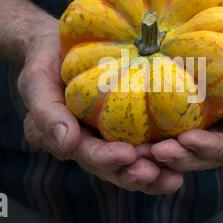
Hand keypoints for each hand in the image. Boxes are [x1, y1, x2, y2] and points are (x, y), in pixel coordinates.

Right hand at [17, 31, 182, 192]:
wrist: (60, 46)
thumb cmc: (45, 63)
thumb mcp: (36, 82)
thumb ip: (46, 113)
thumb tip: (68, 144)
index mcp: (68, 139)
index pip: (87, 155)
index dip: (106, 159)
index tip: (127, 155)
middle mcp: (92, 143)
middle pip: (115, 167)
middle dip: (135, 174)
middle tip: (157, 172)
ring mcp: (112, 135)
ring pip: (134, 161)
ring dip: (154, 172)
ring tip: (174, 176)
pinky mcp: (131, 123)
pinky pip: (148, 140)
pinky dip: (165, 152)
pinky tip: (185, 153)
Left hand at [150, 46, 222, 171]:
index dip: (210, 147)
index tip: (187, 139)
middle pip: (209, 157)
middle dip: (182, 156)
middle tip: (157, 151)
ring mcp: (215, 139)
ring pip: (190, 155)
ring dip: (167, 156)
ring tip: (144, 152)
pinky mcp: (195, 131)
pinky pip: (178, 143)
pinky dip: (160, 145)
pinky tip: (141, 145)